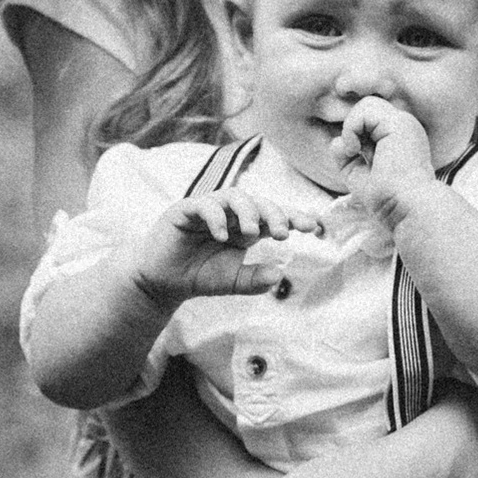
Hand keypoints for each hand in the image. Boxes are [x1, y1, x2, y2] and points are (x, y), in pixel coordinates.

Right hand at [129, 176, 324, 309]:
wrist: (164, 282)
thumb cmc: (200, 276)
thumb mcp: (233, 281)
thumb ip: (254, 280)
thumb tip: (279, 273)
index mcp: (245, 226)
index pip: (273, 215)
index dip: (293, 216)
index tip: (313, 227)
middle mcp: (230, 213)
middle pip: (257, 201)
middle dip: (273, 214)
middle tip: (281, 233)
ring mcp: (208, 208)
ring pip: (233, 195)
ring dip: (246, 211)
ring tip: (251, 233)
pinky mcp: (185, 210)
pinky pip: (203, 205)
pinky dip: (215, 217)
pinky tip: (221, 236)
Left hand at [330, 96, 435, 239]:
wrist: (406, 208)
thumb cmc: (387, 199)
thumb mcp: (359, 175)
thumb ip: (346, 157)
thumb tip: (336, 140)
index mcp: (400, 139)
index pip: (371, 122)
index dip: (356, 135)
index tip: (355, 158)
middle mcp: (404, 128)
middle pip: (368, 110)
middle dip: (353, 129)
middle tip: (353, 153)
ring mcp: (404, 123)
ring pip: (367, 104)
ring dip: (351, 126)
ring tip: (354, 150)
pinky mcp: (399, 123)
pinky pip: (365, 109)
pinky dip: (352, 126)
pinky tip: (355, 148)